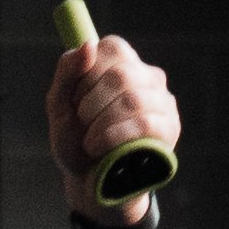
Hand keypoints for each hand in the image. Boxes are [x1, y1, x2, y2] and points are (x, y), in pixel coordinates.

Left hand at [46, 30, 178, 211]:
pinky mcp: (170, 128)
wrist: (90, 183)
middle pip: (120, 75)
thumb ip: (67, 72)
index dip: (86, 75)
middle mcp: (147, 76)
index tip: (75, 100)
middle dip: (90, 103)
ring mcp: (163, 101)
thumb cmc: (75, 141)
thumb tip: (89, 45)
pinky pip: (145, 124)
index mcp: (122, 63)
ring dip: (101, 123)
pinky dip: (114, 136)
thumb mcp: (59, 105)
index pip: (111, 49)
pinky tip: (99, 148)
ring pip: (133, 99)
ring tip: (89, 142)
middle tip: (81, 123)